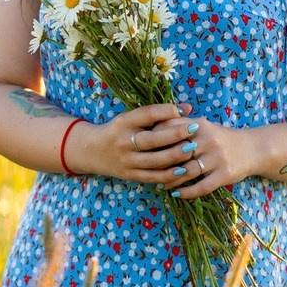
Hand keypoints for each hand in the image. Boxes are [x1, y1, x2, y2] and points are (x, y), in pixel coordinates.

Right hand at [68, 102, 213, 187]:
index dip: (166, 111)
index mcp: (123, 123)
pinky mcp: (130, 175)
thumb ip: (156, 114)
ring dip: (175, 156)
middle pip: (152, 139)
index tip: (184, 110)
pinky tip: (183, 170)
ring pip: (154, 161)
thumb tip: (187, 109)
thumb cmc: (119, 131)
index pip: (146, 114)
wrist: (92, 151)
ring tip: (192, 149)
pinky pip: (152, 177)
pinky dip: (169, 175)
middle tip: (194, 129)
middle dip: (175, 134)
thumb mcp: (131, 118)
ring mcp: (126, 161)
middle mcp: (123, 142)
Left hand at [157, 113, 256, 198]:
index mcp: (200, 125)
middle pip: (176, 153)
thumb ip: (181, 126)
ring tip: (161, 185)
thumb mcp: (203, 127)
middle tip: (148, 171)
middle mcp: (208, 140)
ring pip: (187, 172)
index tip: (144, 148)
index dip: (155, 139)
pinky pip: (202, 186)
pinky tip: (178, 194)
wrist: (253, 149)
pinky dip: (188, 192)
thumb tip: (151, 130)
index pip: (171, 130)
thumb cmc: (221, 138)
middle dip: (160, 163)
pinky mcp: (225, 174)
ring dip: (171, 180)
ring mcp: (217, 158)